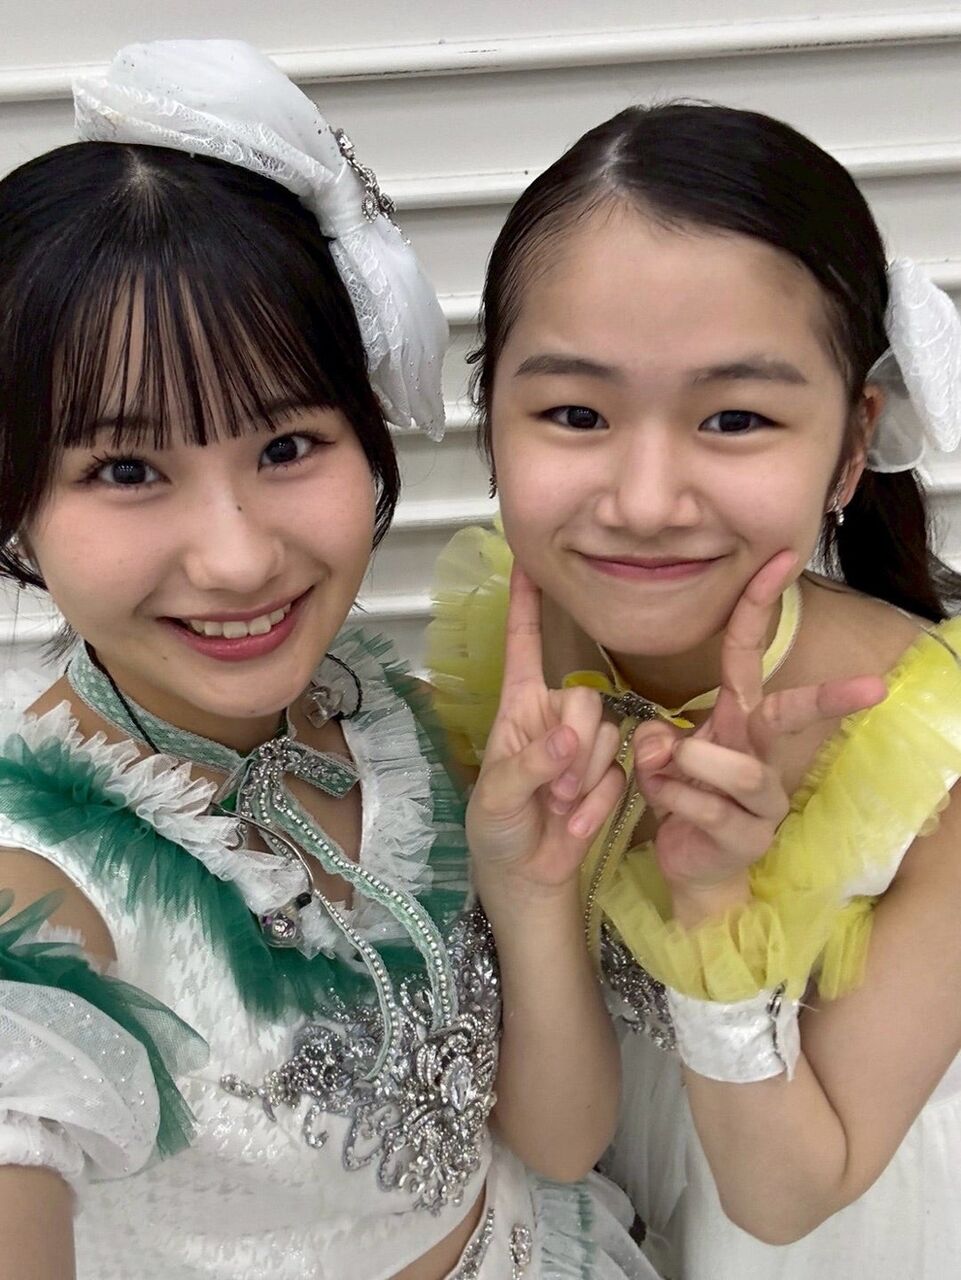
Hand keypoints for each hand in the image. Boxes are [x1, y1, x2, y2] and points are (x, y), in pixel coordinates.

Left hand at [467, 564, 624, 894]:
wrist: (527, 876)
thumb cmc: (498, 828)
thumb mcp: (498, 797)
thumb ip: (530, 766)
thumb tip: (570, 739)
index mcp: (518, 708)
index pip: (524, 646)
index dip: (526, 607)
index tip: (528, 562)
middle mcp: (554, 718)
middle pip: (585, 700)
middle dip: (575, 747)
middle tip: (555, 789)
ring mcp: (584, 747)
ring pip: (608, 736)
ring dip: (586, 779)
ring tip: (559, 807)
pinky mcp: (610, 774)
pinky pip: (621, 773)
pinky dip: (598, 804)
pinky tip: (575, 823)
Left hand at [633, 553, 886, 909]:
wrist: (690, 863)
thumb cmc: (682, 797)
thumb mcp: (660, 759)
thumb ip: (657, 740)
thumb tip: (663, 742)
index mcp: (739, 720)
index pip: (749, 655)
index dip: (758, 607)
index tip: (777, 561)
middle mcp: (760, 752)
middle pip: (791, 715)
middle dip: (829, 698)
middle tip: (874, 687)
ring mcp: (763, 799)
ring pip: (740, 769)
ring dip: (693, 764)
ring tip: (665, 769)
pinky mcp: (749, 836)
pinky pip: (710, 809)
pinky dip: (674, 801)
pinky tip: (664, 806)